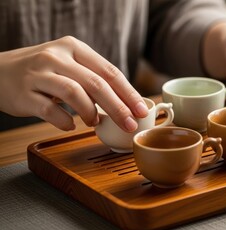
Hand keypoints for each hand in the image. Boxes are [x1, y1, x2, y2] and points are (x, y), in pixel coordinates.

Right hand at [0, 36, 147, 130]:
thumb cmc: (44, 71)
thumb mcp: (69, 64)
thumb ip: (94, 79)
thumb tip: (127, 104)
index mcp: (74, 48)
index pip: (109, 71)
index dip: (128, 93)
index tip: (142, 110)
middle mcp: (57, 56)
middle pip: (96, 83)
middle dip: (118, 107)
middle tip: (130, 124)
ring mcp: (39, 74)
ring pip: (74, 93)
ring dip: (90, 112)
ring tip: (94, 122)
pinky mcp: (24, 93)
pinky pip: (49, 110)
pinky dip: (64, 121)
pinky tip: (71, 125)